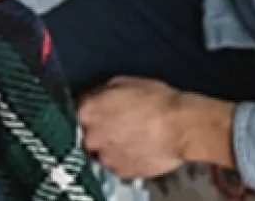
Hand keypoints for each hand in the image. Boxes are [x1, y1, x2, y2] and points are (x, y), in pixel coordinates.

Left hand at [77, 77, 237, 178]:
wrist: (180, 126)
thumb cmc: (157, 101)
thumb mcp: (122, 82)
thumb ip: (99, 92)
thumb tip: (93, 97)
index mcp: (87, 111)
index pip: (74, 111)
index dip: (87, 111)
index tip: (95, 113)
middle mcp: (91, 136)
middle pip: (84, 135)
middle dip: (97, 130)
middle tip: (117, 125)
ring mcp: (105, 157)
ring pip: (100, 152)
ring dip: (110, 145)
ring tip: (131, 136)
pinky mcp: (121, 172)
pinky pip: (116, 165)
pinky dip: (124, 158)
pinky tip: (138, 147)